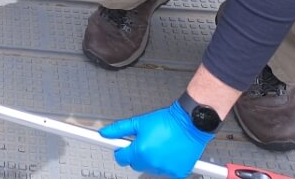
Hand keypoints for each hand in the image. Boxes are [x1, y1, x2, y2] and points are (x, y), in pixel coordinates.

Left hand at [99, 100, 213, 177]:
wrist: (189, 123)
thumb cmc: (166, 121)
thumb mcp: (139, 122)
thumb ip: (119, 129)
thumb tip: (104, 133)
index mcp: (140, 151)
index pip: (121, 159)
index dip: (121, 151)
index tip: (123, 147)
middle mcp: (152, 162)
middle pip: (135, 164)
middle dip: (138, 155)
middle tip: (146, 142)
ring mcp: (165, 169)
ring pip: (151, 168)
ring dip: (152, 159)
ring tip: (160, 144)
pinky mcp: (178, 173)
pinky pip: (166, 171)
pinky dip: (166, 164)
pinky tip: (169, 152)